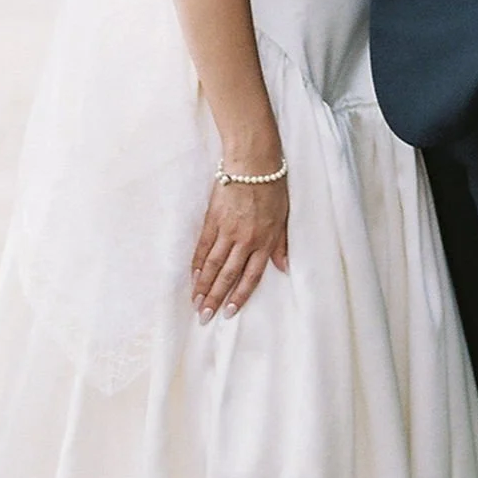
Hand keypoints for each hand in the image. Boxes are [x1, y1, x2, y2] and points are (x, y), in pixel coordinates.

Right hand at [191, 174, 289, 319]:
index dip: (239, 296)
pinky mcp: (213, 219)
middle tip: (204, 317)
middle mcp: (245, 239)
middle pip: (228, 275)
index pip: (251, 276)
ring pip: (214, 264)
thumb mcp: (284, 216)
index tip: (228, 312)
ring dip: (203, 286)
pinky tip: (193, 277)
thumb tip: (284, 268)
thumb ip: (281, 244)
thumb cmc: (273, 186)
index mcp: (264, 240)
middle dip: (216, 298)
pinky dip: (197, 263)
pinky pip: (203, 246)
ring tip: (195, 303)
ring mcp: (227, 230)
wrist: (253, 161)